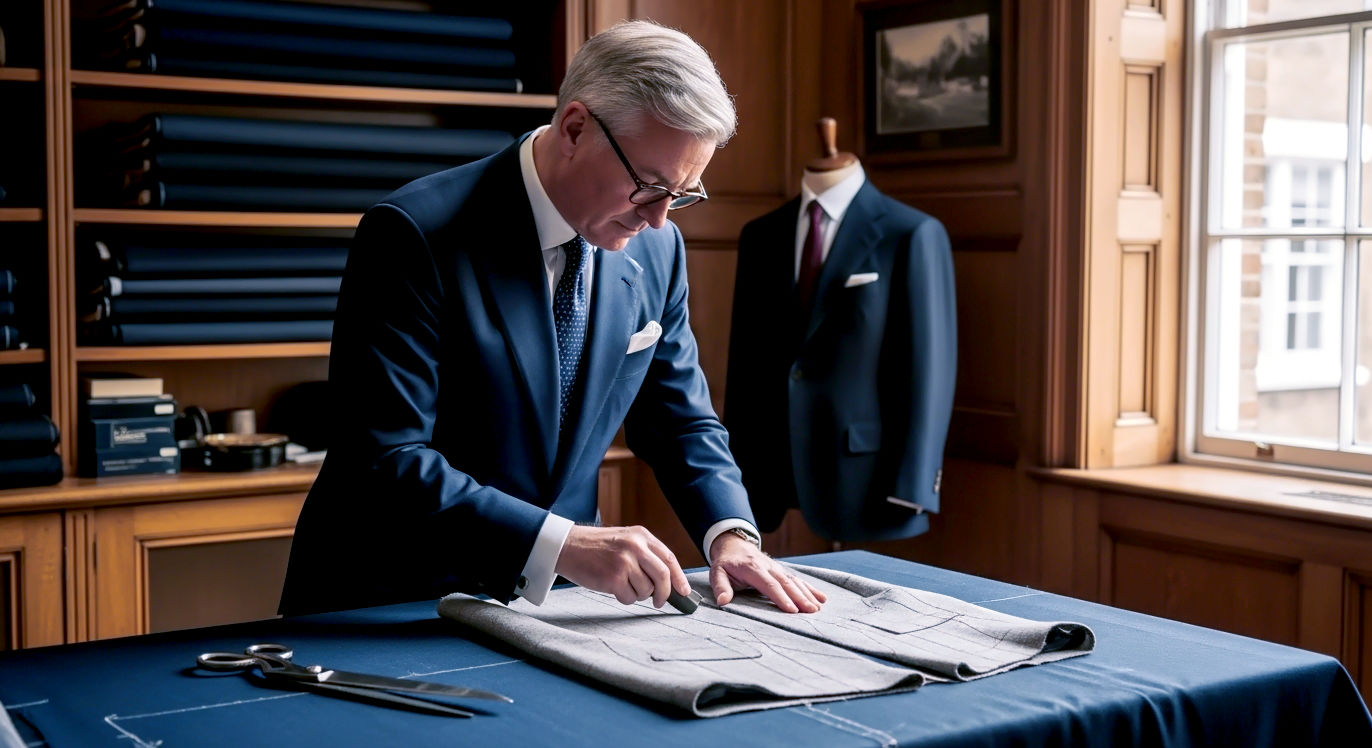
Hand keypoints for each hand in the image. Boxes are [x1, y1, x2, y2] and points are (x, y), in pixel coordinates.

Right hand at [554, 525, 690, 607]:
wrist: (568, 546)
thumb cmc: (596, 547)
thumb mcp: (625, 540)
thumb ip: (646, 555)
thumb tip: (668, 581)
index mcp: (641, 536)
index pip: (669, 558)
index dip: (679, 577)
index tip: (684, 591)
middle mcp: (635, 547)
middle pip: (663, 576)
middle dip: (664, 594)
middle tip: (659, 602)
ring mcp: (625, 562)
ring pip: (646, 590)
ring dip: (638, 594)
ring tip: (622, 584)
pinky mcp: (613, 578)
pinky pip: (630, 598)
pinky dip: (624, 597)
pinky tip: (613, 587)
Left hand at [708, 532, 825, 612]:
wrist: (733, 544)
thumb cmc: (726, 563)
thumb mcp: (717, 572)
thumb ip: (720, 587)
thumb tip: (723, 601)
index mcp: (753, 568)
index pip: (769, 584)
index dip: (780, 597)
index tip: (791, 610)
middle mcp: (768, 567)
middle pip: (786, 583)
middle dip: (800, 597)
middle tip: (811, 611)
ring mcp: (777, 568)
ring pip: (795, 581)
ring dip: (807, 594)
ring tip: (817, 608)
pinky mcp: (782, 570)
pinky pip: (798, 579)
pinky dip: (810, 588)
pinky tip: (821, 598)